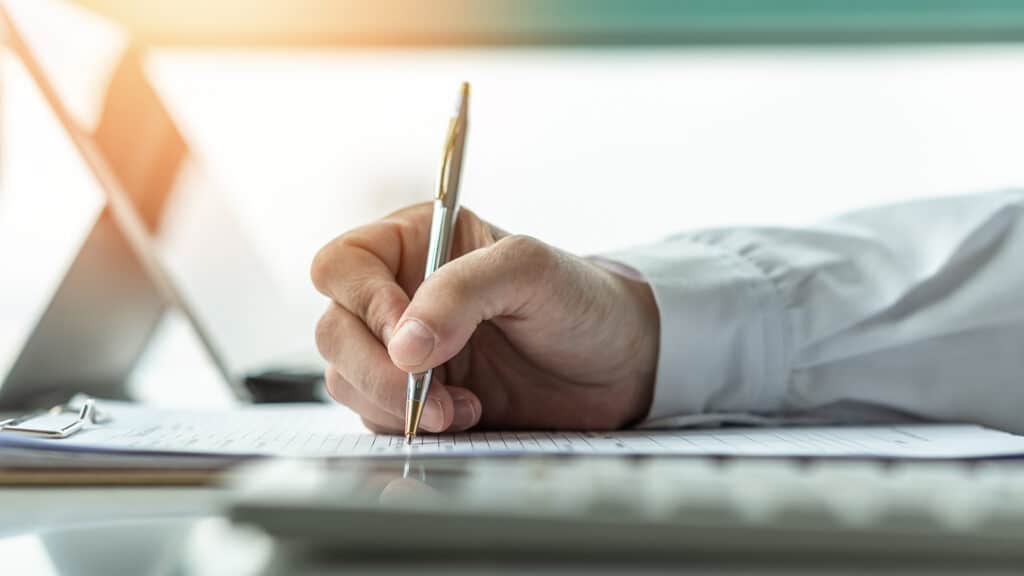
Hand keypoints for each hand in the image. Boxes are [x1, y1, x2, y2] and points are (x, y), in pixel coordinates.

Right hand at [311, 204, 658, 432]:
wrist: (619, 367)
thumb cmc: (581, 302)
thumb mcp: (531, 271)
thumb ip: (463, 291)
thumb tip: (403, 345)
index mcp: (415, 243)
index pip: (343, 265)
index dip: (362, 302)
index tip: (407, 338)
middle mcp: (399, 295)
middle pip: (335, 330)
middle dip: (376, 369)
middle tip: (429, 391)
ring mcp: (405, 351)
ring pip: (346, 379)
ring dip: (394, 403)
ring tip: (461, 406)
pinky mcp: (417, 399)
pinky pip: (377, 417)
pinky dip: (411, 426)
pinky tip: (465, 417)